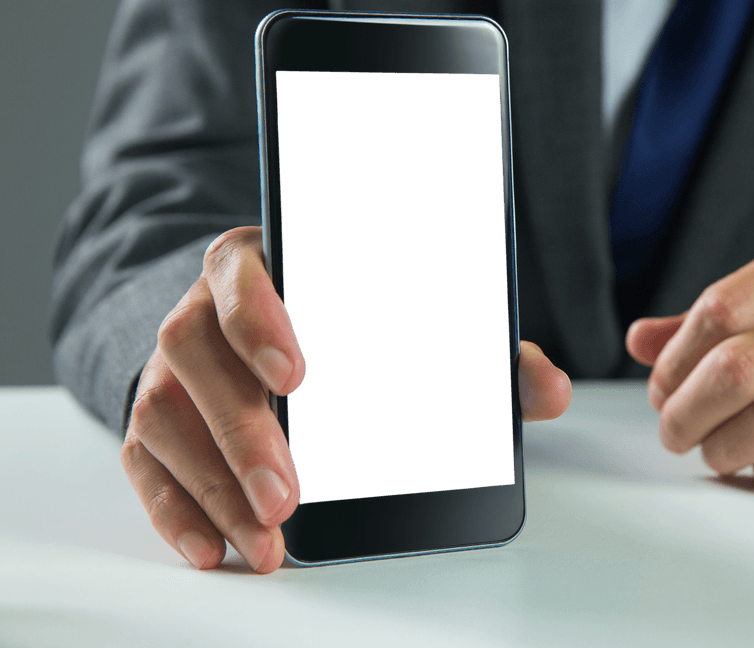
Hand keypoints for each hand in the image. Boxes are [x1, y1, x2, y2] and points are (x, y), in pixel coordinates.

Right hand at [121, 226, 570, 572]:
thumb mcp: (413, 326)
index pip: (244, 271)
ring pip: (162, 414)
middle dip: (241, 430)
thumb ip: (484, 354)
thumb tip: (551, 392)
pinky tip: (215, 548)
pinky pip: (143, 460)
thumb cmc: (349, 323)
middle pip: (194, 353)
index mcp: (265, 263)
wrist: (269, 330)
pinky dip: (175, 509)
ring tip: (267, 536)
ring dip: (212, 484)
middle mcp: (203, 308)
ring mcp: (171, 365)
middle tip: (289, 494)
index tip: (298, 373)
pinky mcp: (158, 416)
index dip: (261, 316)